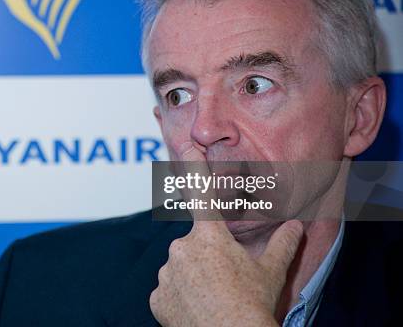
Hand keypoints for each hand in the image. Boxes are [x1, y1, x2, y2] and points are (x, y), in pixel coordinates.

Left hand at [149, 145, 303, 325]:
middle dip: (207, 257)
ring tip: (212, 298)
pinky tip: (196, 309)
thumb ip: (283, 244)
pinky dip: (179, 297)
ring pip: (179, 268)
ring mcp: (166, 273)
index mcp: (209, 235)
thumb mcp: (271, 272)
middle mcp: (181, 247)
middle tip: (225, 280)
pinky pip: (168, 291)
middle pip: (194, 245)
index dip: (193, 166)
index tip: (187, 145)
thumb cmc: (252, 303)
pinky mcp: (156, 297)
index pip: (201, 193)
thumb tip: (297, 226)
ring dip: (192, 277)